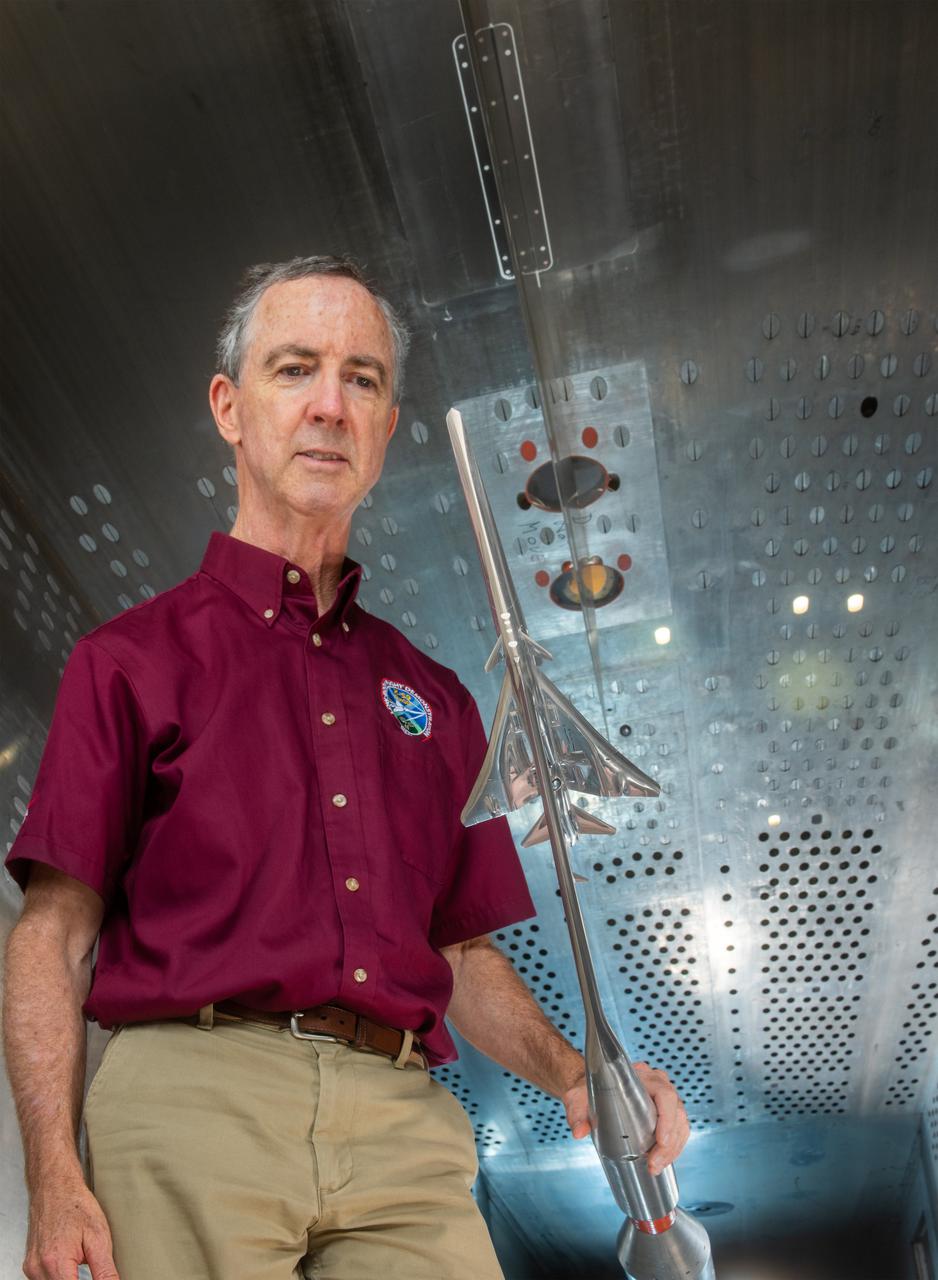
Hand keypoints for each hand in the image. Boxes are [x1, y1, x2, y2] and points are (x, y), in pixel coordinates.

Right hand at [23, 1173, 119, 1279]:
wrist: (54, 1185)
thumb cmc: (75, 1204)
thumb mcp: (99, 1237)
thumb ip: (104, 1270)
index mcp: (56, 1262)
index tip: (98, 1278)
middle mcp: (38, 1268)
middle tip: (89, 1262)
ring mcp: (32, 1267)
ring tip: (80, 1260)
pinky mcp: (30, 1265)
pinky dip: (60, 1276)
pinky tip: (70, 1262)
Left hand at [561, 1060, 689, 1175]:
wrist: (589, 1090)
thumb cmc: (587, 1091)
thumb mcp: (578, 1099)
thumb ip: (577, 1113)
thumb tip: (579, 1131)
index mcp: (640, 1076)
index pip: (665, 1094)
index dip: (667, 1118)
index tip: (661, 1141)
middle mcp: (656, 1084)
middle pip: (676, 1112)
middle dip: (669, 1143)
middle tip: (654, 1164)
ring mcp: (662, 1098)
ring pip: (680, 1123)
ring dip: (673, 1149)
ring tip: (656, 1166)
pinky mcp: (664, 1112)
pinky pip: (678, 1129)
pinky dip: (673, 1147)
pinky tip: (661, 1160)